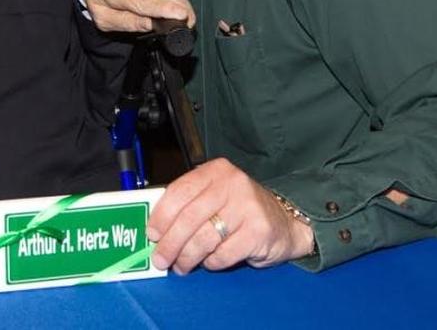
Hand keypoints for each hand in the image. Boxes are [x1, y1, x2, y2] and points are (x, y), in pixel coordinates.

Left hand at [81, 0, 195, 32]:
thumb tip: (151, 26)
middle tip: (184, 28)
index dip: (166, 9)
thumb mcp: (103, 17)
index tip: (181, 16)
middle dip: (184, 12)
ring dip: (183, 6)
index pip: (146, 0)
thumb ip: (127, 23)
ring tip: (175, 19)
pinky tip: (168, 4)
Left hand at [147, 158, 314, 273]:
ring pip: (203, 239)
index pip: (180, 191)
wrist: (285, 221)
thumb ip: (189, 204)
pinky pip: (222, 255)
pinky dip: (211, 263)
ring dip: (187, 258)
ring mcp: (247, 207)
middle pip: (189, 218)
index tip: (152, 234)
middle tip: (161, 260)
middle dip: (170, 244)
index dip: (161, 215)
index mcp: (216, 171)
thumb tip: (155, 229)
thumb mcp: (215, 195)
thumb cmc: (241, 209)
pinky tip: (211, 261)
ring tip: (181, 266)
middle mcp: (232, 184)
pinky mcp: (258, 232)